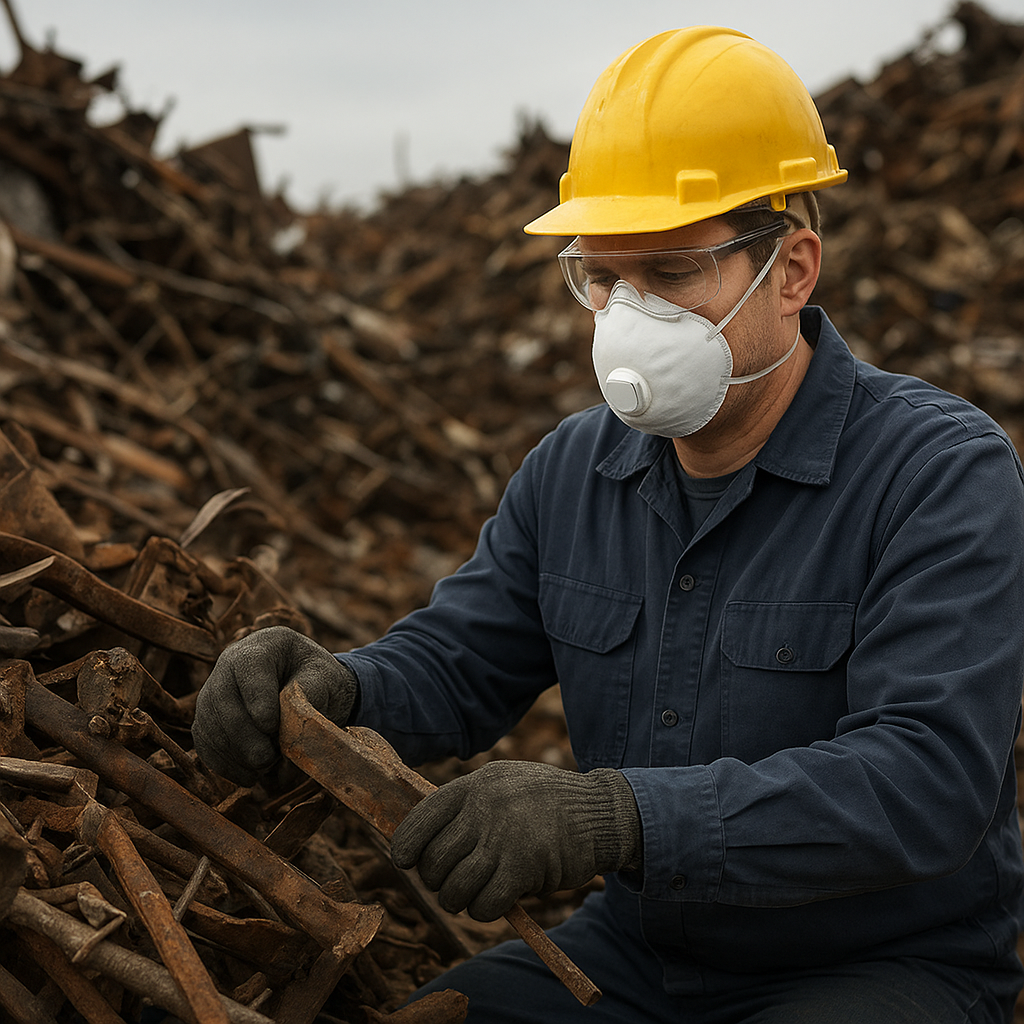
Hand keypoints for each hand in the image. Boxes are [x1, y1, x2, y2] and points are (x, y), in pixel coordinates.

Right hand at [192, 626, 357, 784]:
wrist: (307, 688)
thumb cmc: (318, 679)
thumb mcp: (325, 679)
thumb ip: (310, 695)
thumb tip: (290, 724)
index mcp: (263, 645)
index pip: (249, 667)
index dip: (257, 698)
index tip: (271, 726)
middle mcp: (230, 663)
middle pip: (222, 701)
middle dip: (244, 736)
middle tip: (267, 759)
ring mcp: (214, 691)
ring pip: (210, 726)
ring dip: (236, 754)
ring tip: (266, 764)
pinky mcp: (208, 718)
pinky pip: (205, 744)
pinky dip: (225, 765)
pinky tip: (250, 775)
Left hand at [390, 760, 640, 920]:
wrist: (598, 812)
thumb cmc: (545, 803)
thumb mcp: (503, 785)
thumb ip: (467, 806)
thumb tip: (421, 842)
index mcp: (475, 785)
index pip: (422, 818)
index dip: (406, 845)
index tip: (404, 861)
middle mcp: (484, 807)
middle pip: (435, 861)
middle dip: (437, 881)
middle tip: (451, 884)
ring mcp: (504, 836)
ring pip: (454, 888)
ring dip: (458, 901)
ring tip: (471, 897)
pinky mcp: (523, 867)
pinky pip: (484, 904)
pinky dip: (484, 910)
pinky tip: (495, 902)